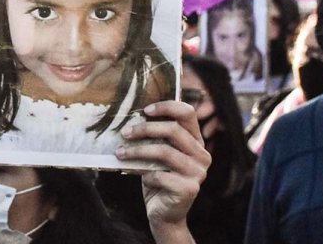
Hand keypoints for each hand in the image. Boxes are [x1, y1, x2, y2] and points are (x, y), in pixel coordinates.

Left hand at [116, 101, 210, 243]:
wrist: (164, 215)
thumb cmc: (158, 180)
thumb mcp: (158, 155)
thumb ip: (156, 138)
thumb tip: (134, 119)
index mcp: (196, 141)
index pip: (188, 113)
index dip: (167, 107)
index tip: (146, 110)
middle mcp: (202, 155)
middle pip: (174, 130)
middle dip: (146, 129)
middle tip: (125, 132)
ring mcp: (198, 172)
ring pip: (165, 152)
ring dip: (138, 151)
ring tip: (121, 153)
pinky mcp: (189, 189)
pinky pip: (160, 175)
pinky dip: (145, 175)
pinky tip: (140, 178)